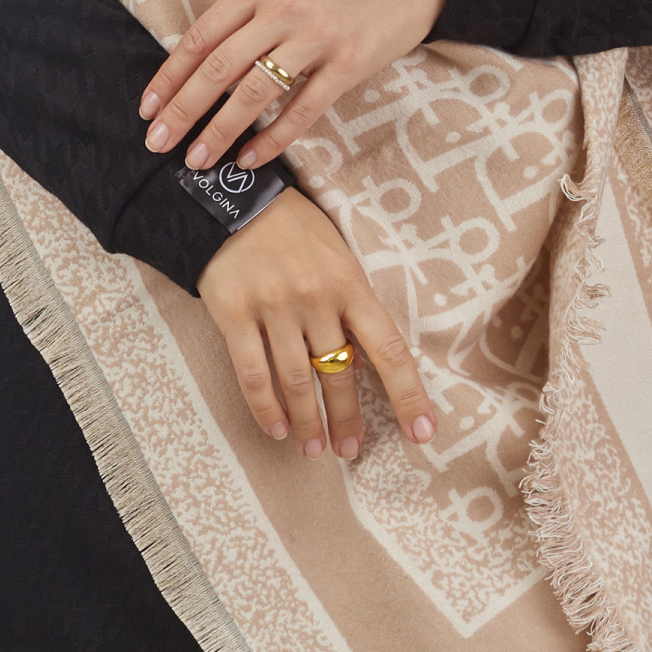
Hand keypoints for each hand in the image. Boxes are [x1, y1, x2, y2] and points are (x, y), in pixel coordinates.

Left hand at [140, 0, 444, 173]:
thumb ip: (254, 6)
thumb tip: (211, 55)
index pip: (201, 36)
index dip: (170, 75)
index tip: (148, 107)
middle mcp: (284, 8)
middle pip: (219, 69)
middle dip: (183, 110)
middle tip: (158, 143)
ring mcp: (318, 36)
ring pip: (255, 93)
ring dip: (220, 131)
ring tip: (198, 159)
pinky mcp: (351, 63)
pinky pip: (304, 109)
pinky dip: (274, 138)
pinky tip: (252, 157)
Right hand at [198, 189, 434, 458]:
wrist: (229, 200)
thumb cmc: (291, 228)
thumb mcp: (335, 253)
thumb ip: (351, 302)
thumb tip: (361, 360)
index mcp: (350, 282)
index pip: (388, 348)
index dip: (408, 394)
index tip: (422, 432)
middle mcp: (316, 298)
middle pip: (339, 373)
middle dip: (346, 419)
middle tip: (350, 451)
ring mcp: (274, 308)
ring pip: (297, 381)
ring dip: (308, 422)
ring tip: (314, 450)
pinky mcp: (235, 315)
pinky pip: (253, 373)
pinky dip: (266, 408)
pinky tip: (277, 429)